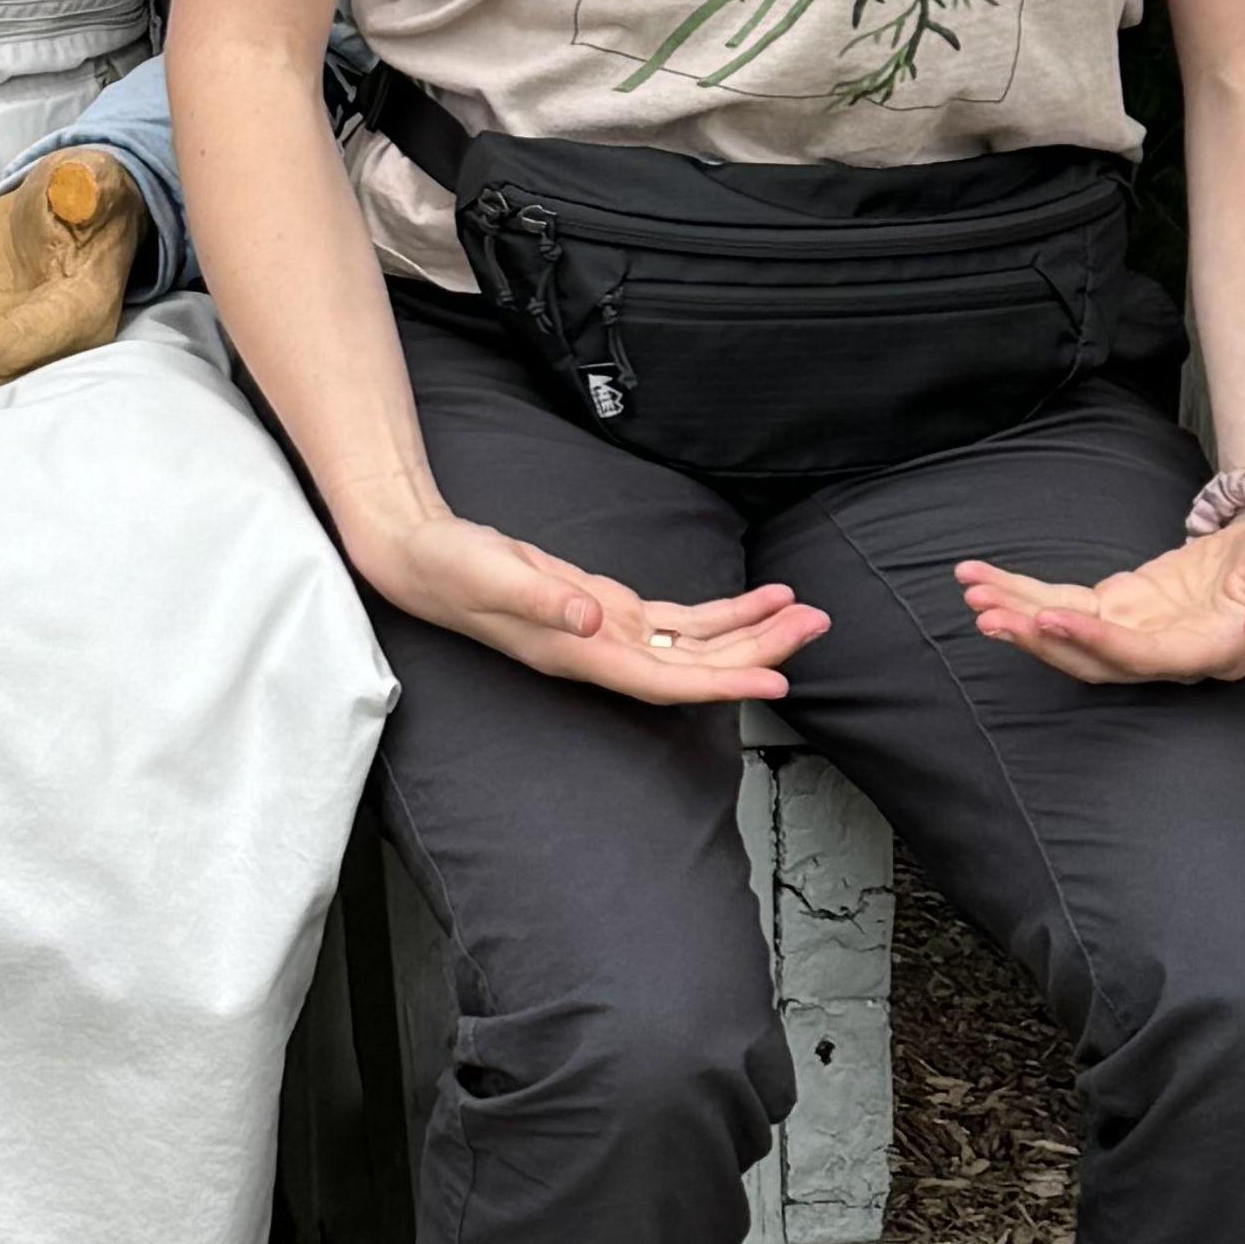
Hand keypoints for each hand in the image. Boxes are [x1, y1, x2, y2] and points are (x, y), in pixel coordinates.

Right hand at [341, 499, 828, 710]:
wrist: (427, 560)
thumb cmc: (453, 569)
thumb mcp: (492, 577)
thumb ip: (542, 598)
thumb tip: (594, 619)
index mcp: (581, 654)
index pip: (664, 680)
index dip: (722, 684)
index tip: (776, 680)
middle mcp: (605, 653)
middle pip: (696, 665)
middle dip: (760, 649)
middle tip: (817, 625)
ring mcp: (612, 635)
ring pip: (697, 644)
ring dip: (753, 631)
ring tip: (807, 611)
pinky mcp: (612, 611)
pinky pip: (681, 622)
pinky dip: (724, 614)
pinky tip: (763, 601)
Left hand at [951, 503, 1244, 684]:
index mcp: (1210, 652)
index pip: (1144, 657)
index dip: (1096, 642)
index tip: (1047, 618)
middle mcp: (1166, 654)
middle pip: (1091, 658)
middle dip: (1037, 638)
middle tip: (986, 612)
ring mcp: (1138, 633)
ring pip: (1069, 635)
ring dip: (1018, 616)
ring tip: (971, 593)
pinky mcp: (1122, 608)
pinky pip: (1065, 605)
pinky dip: (1024, 594)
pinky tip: (984, 581)